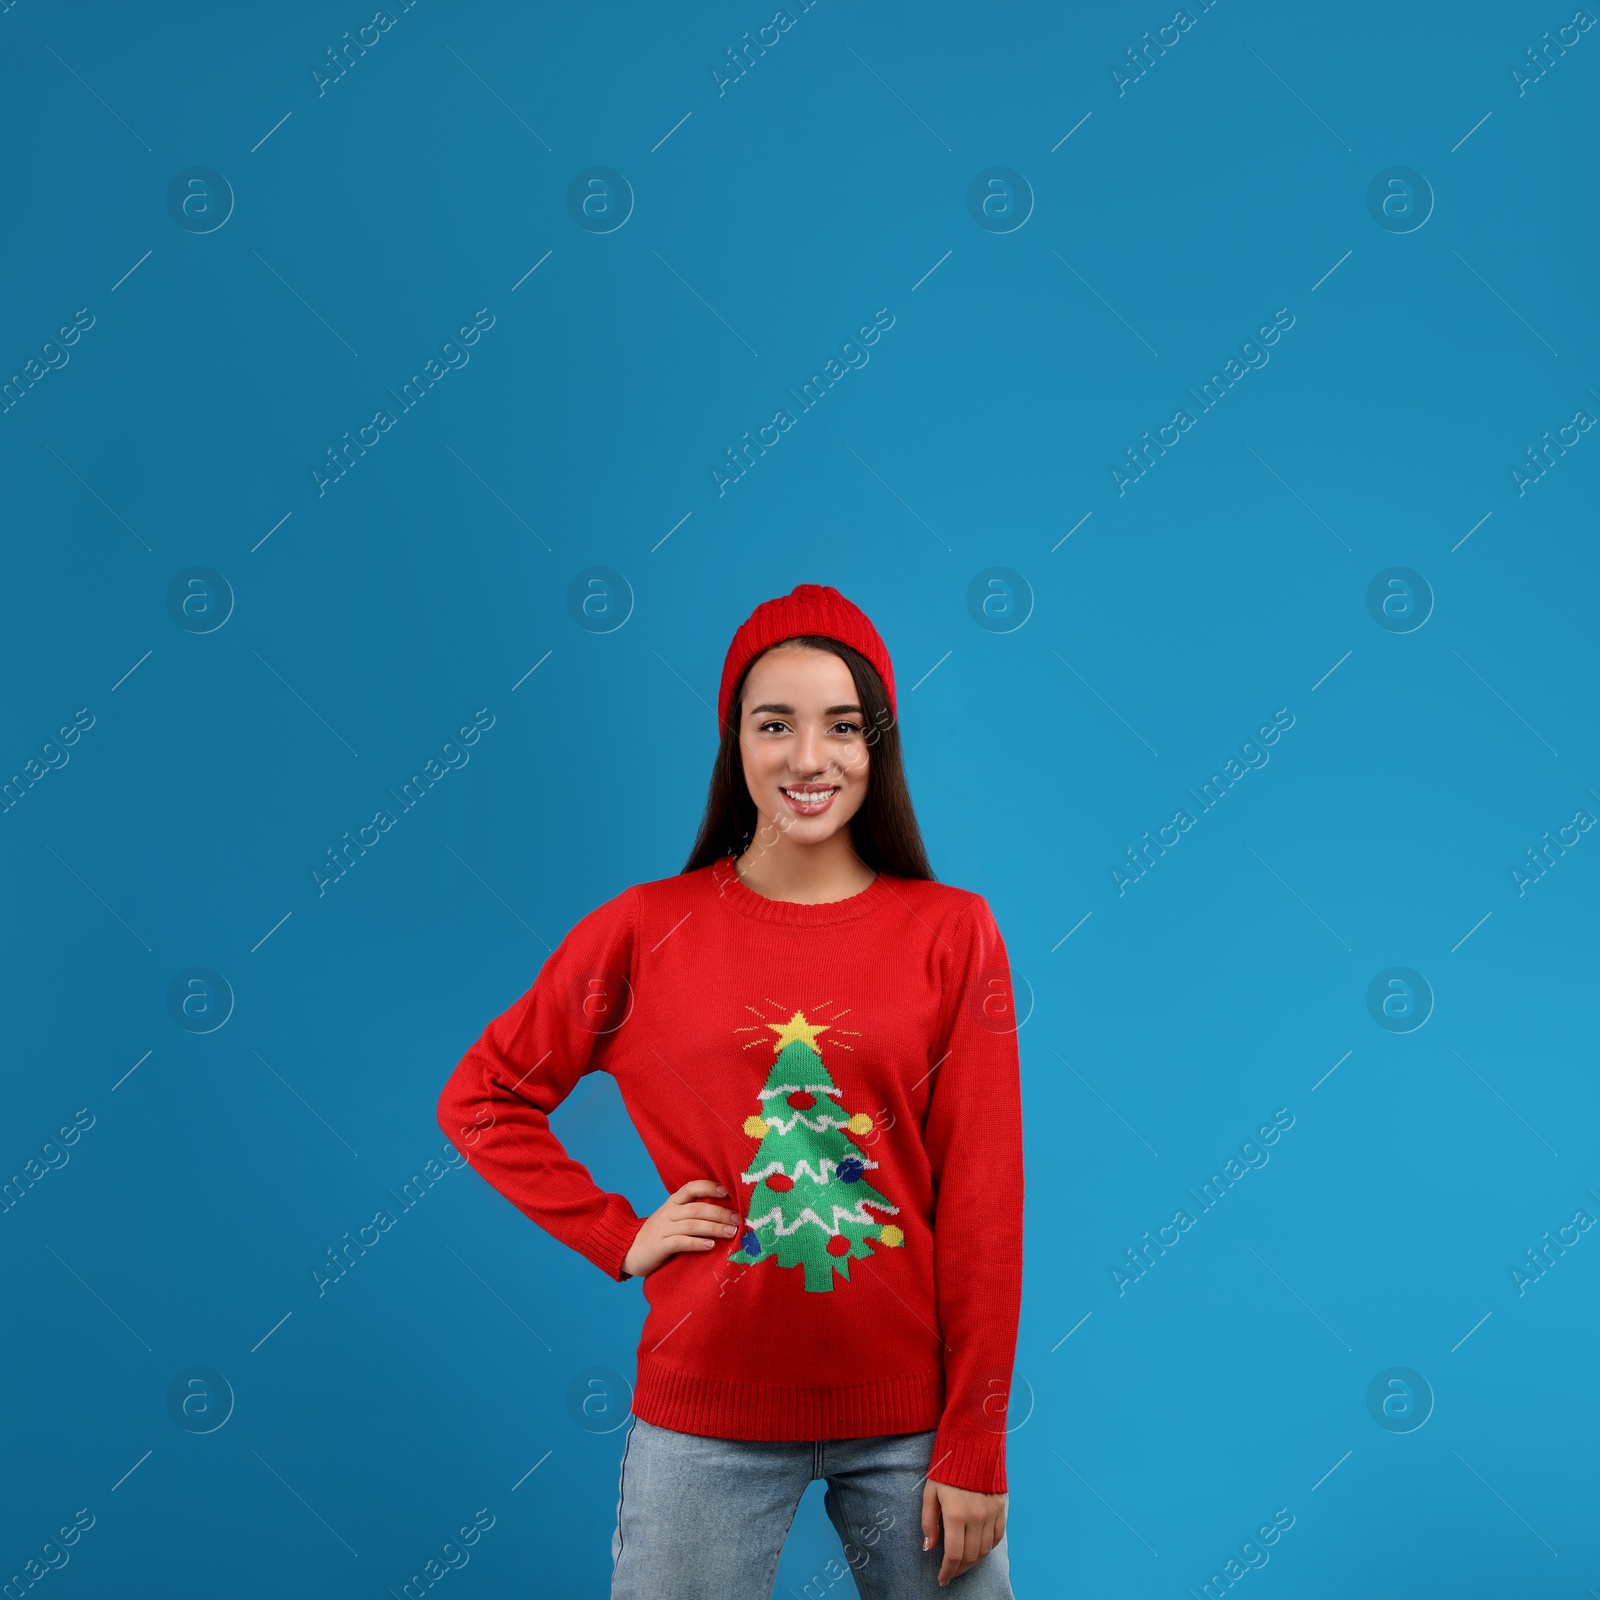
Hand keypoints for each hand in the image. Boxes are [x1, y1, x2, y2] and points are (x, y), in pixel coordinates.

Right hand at [622, 1179, 740, 1277]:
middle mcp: (669, 1212)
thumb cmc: (660, 1234)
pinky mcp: (659, 1246)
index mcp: (673, 1202)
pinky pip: (680, 1242)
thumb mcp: (674, 1218)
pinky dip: (697, 1243)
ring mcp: (663, 1228)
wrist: (629, 1250)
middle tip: (738, 1219)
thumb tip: (726, 1212)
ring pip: (692, 1224)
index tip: (728, 1191)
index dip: (709, 1186)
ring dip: (714, 1228)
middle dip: (720, 1212)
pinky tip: (710, 1245)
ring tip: (732, 1232)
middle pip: (697, 1208)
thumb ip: (693, 1213)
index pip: (691, 1187)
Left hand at [921, 1478, 1006, 1586]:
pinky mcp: (1000, 1508)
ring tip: (962, 1564)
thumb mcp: (930, 1492)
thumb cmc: (946, 1468)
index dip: (947, 1571)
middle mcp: (976, 1517)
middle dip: (959, 1569)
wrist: (972, 1444)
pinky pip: (998, 1537)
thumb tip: (929, 1548)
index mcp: (956, 1513)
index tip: (942, 1578)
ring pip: (985, 1550)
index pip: (954, 1554)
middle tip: (950, 1573)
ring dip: (973, 1562)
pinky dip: (988, 1548)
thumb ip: (928, 1522)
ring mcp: (991, 1513)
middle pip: (970, 1556)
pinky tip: (978, 1550)